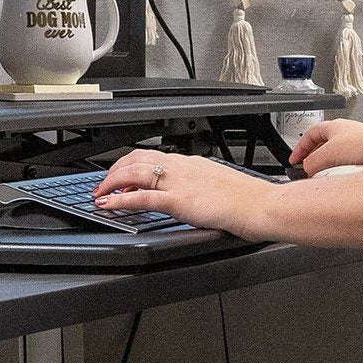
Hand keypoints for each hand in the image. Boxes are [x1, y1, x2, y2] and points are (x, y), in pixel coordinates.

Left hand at [93, 150, 279, 238]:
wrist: (263, 206)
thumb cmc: (249, 200)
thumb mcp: (219, 186)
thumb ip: (200, 186)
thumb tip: (192, 194)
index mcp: (192, 163)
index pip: (153, 157)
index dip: (131, 164)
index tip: (121, 175)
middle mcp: (183, 167)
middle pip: (138, 160)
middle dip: (115, 171)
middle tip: (103, 184)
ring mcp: (180, 183)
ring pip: (135, 173)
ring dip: (112, 183)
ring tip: (100, 194)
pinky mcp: (180, 201)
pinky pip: (143, 198)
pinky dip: (120, 201)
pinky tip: (109, 205)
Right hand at [290, 118, 362, 174]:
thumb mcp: (328, 154)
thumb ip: (312, 163)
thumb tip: (306, 170)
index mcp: (333, 126)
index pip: (309, 135)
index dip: (299, 148)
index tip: (294, 160)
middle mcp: (345, 132)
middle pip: (322, 145)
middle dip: (313, 158)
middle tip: (308, 170)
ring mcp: (356, 143)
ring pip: (335, 155)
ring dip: (327, 166)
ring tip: (324, 177)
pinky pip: (347, 163)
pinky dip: (340, 171)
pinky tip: (341, 179)